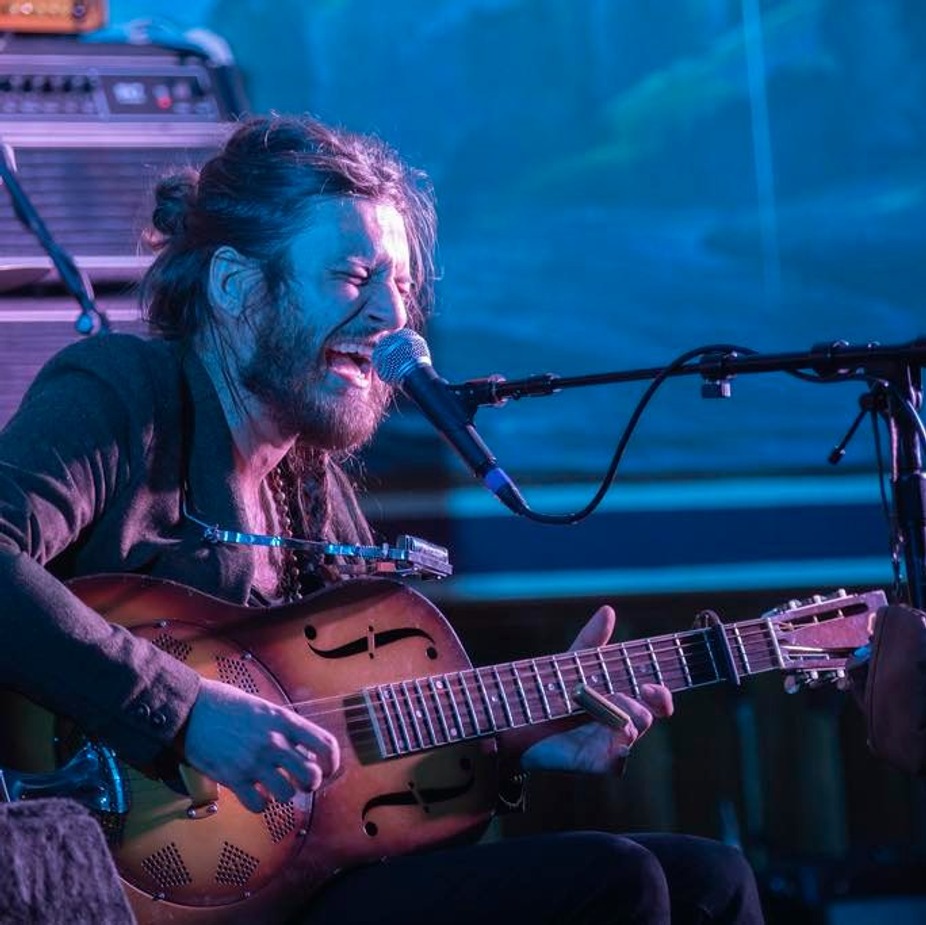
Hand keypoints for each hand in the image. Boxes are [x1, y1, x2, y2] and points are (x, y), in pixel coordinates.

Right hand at [183, 678, 339, 811]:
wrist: (191, 709)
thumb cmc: (228, 705)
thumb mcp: (265, 708)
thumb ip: (285, 728)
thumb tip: (304, 751)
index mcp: (285, 721)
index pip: (326, 745)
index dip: (332, 762)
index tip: (328, 769)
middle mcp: (274, 742)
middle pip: (311, 776)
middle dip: (310, 784)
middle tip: (301, 782)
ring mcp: (254, 762)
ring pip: (287, 795)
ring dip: (284, 794)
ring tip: (275, 787)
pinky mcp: (233, 779)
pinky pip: (259, 806)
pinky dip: (261, 804)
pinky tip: (256, 794)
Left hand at [521, 605, 673, 773]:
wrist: (519, 719)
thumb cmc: (552, 689)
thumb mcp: (574, 663)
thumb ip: (592, 639)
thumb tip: (608, 610)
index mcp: (622, 697)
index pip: (656, 698)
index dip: (662, 694)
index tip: (653, 685)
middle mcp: (621, 722)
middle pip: (651, 714)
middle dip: (647, 702)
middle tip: (639, 689)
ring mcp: (610, 743)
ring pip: (635, 733)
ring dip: (625, 716)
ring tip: (605, 706)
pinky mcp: (594, 762)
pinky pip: (618, 765)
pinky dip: (620, 755)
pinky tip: (618, 745)